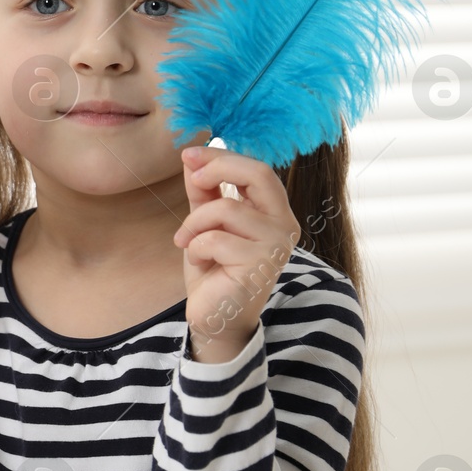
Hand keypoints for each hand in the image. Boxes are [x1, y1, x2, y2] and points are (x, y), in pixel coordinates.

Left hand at [172, 145, 299, 360]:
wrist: (214, 317)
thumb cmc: (214, 270)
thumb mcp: (206, 223)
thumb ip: (204, 191)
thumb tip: (192, 156)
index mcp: (275, 211)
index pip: (257, 169)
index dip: (222, 157)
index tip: (190, 154)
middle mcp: (284, 225)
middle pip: (258, 173)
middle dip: (218, 169)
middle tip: (192, 179)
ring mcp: (275, 246)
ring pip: (226, 208)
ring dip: (194, 224)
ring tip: (187, 242)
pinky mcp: (258, 266)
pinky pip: (215, 239)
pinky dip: (195, 248)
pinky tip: (199, 262)